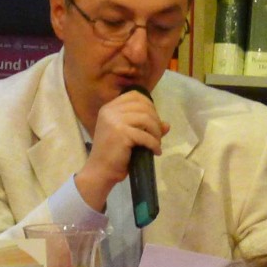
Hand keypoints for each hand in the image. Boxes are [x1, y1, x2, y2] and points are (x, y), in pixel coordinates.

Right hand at [76, 89, 168, 210]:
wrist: (99, 171)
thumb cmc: (113, 154)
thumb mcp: (128, 135)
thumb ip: (145, 126)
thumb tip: (167, 125)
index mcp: (109, 108)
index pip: (134, 95)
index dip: (149, 104)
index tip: (154, 119)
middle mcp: (110, 111)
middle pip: (143, 106)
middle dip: (155, 120)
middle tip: (157, 134)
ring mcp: (114, 121)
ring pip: (146, 119)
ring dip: (156, 132)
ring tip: (157, 143)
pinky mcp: (121, 133)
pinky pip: (146, 136)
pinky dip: (154, 144)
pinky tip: (156, 152)